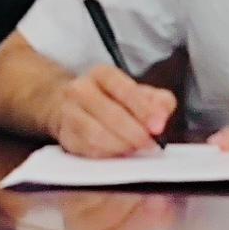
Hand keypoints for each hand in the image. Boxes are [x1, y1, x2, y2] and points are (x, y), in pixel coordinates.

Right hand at [52, 65, 180, 158]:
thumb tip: (162, 115)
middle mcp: (81, 89)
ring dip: (121, 146)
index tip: (158, 127)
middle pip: (111, 114)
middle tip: (150, 144)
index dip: (143, 109)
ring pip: (96, 134)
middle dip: (135, 133)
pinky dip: (107, 155)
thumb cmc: (111, 100)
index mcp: (103, 74)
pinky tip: (120, 154)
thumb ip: (157, 101)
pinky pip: (87, 149)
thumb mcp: (138, 93)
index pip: (124, 89)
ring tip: (136, 149)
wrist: (69, 105)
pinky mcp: (66, 135)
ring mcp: (69, 112)